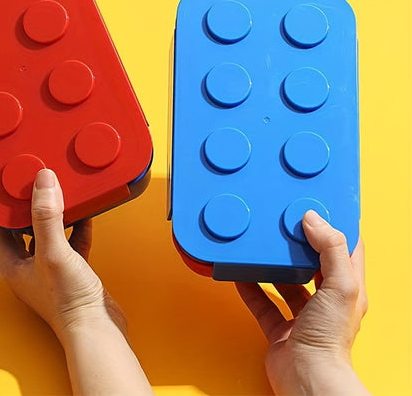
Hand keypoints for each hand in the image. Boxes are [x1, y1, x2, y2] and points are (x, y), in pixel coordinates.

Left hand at [0, 168, 125, 341]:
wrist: (97, 328)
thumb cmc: (67, 301)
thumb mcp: (53, 253)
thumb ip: (47, 216)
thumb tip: (42, 180)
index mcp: (11, 262)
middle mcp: (26, 264)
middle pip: (18, 224)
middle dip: (22, 200)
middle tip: (28, 177)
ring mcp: (48, 265)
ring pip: (45, 229)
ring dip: (50, 209)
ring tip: (55, 189)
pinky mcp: (70, 267)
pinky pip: (70, 238)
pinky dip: (75, 224)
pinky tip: (84, 211)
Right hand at [236, 211, 368, 394]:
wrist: (306, 377)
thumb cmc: (329, 339)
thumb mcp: (341, 286)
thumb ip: (330, 249)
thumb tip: (314, 218)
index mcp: (346, 289)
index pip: (346, 251)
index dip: (335, 229)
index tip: (318, 210)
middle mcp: (326, 301)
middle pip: (313, 264)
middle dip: (299, 244)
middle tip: (284, 223)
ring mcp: (302, 315)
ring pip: (286, 283)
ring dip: (274, 265)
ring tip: (263, 245)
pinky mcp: (280, 328)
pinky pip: (263, 302)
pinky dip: (251, 287)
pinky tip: (242, 274)